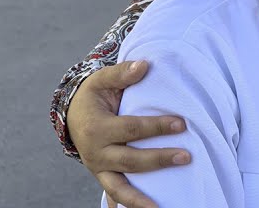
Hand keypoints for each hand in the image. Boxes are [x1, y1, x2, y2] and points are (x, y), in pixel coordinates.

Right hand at [67, 61, 190, 207]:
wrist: (72, 116)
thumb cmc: (94, 96)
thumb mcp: (102, 81)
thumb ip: (122, 73)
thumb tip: (144, 65)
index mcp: (98, 128)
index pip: (132, 129)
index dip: (156, 127)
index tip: (182, 124)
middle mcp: (96, 153)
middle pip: (130, 160)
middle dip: (158, 160)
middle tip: (186, 157)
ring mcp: (99, 169)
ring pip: (120, 187)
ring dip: (140, 199)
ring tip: (160, 207)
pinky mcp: (103, 177)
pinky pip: (113, 195)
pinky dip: (124, 205)